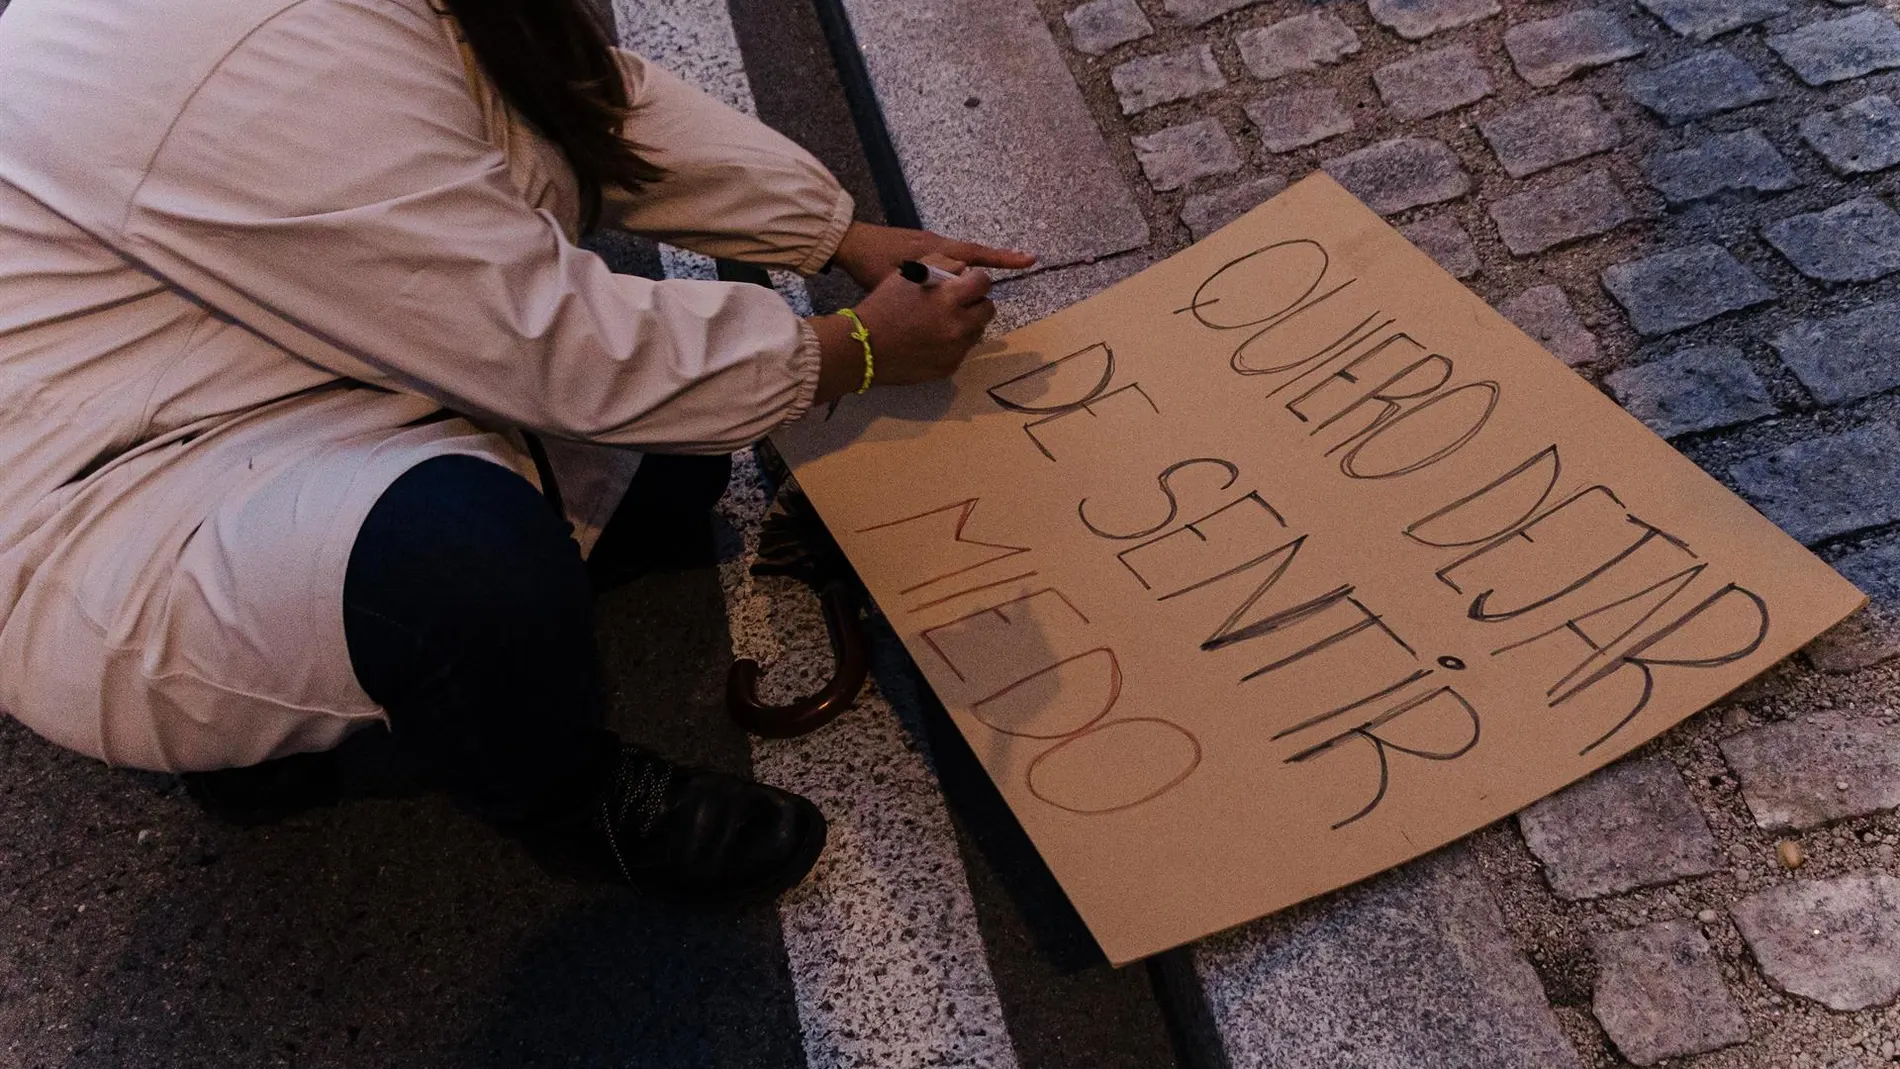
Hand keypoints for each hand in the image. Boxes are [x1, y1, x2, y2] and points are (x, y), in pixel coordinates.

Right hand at [809, 266, 995, 401]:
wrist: (862, 347)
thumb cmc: (883, 305)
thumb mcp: (909, 274)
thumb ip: (942, 265)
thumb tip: (964, 269)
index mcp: (949, 298)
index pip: (984, 283)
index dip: (977, 279)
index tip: (967, 282)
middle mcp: (958, 325)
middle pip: (987, 309)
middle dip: (976, 302)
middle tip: (958, 302)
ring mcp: (955, 350)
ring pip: (977, 332)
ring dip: (966, 324)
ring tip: (943, 322)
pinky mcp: (949, 367)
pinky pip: (962, 351)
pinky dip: (953, 344)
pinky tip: (933, 340)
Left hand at [830, 221, 1035, 289]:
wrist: (848, 242)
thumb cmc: (871, 263)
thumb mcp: (896, 280)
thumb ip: (922, 289)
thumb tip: (947, 301)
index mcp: (935, 251)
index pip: (977, 254)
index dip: (1003, 258)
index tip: (1029, 259)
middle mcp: (937, 244)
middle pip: (975, 252)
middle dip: (998, 259)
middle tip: (1025, 263)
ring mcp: (929, 245)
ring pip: (961, 257)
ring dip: (975, 268)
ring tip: (988, 285)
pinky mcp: (920, 248)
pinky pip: (947, 258)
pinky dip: (957, 269)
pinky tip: (958, 282)